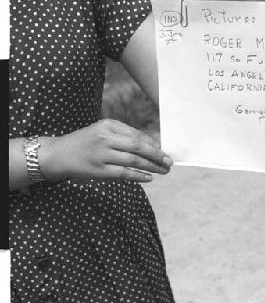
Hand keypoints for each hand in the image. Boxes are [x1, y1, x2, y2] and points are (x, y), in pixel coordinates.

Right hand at [40, 119, 171, 182]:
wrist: (58, 154)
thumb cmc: (86, 142)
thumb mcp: (103, 131)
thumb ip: (124, 136)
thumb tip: (152, 145)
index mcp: (108, 125)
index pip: (137, 135)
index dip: (153, 144)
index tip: (164, 152)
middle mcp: (105, 138)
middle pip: (138, 146)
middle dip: (157, 155)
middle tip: (169, 162)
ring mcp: (101, 154)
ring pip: (133, 160)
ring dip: (151, 166)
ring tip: (163, 171)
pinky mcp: (98, 170)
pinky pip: (123, 173)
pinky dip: (138, 175)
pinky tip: (149, 177)